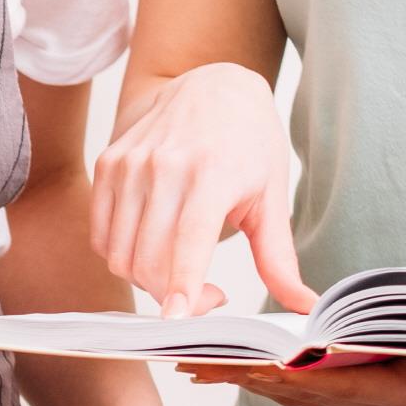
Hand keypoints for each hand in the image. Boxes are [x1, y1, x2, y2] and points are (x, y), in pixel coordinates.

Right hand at [91, 62, 315, 316]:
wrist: (210, 85)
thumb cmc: (247, 142)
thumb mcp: (271, 196)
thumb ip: (279, 258)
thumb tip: (305, 306)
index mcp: (212, 173)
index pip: (188, 240)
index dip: (181, 284)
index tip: (177, 320)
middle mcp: (163, 166)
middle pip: (149, 257)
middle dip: (172, 295)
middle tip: (203, 296)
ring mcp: (129, 164)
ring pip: (120, 253)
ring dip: (146, 280)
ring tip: (176, 271)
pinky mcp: (108, 164)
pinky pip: (101, 235)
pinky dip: (121, 256)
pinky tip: (151, 249)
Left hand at [184, 359, 405, 405]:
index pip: (331, 386)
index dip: (278, 375)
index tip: (226, 365)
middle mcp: (392, 403)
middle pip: (302, 389)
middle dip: (243, 375)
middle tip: (182, 358)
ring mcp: (393, 398)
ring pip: (311, 386)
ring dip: (258, 373)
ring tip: (202, 356)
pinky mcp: (401, 390)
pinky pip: (334, 381)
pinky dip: (294, 370)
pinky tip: (261, 360)